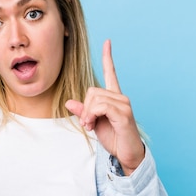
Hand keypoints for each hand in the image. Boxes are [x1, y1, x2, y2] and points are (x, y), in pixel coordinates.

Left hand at [65, 39, 144, 174]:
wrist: (126, 153)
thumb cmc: (113, 137)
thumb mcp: (93, 123)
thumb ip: (83, 111)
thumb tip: (69, 102)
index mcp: (114, 98)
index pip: (111, 73)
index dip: (108, 57)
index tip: (107, 42)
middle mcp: (121, 97)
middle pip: (92, 91)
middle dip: (84, 108)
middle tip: (86, 123)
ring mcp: (124, 104)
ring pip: (95, 99)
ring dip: (87, 114)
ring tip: (90, 126)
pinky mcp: (124, 114)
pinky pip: (101, 107)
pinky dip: (92, 116)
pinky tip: (94, 125)